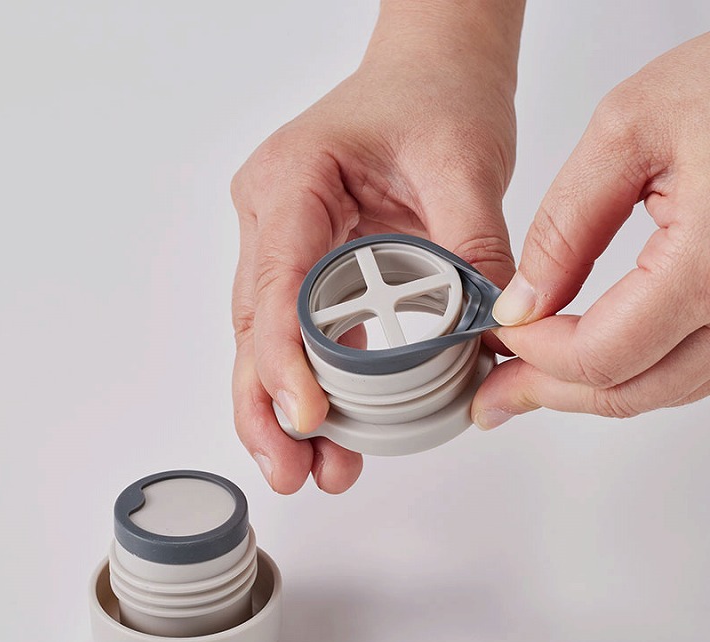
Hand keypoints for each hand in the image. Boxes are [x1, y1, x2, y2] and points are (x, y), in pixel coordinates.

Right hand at [232, 2, 522, 492]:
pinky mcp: (308, 263)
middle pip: (254, 325)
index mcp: (294, 179)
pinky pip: (303, 332)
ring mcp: (283, 241)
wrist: (430, 67)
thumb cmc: (434, 93)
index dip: (284, 357)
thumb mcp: (466, 163)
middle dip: (267, 405)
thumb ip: (475, 250)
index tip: (306, 416)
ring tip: (309, 469)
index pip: (276, 282)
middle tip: (290, 470)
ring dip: (283, 406)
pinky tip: (333, 427)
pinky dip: (316, 381)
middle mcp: (272, 215)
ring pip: (268, 339)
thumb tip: (489, 340)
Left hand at [472, 34, 709, 430]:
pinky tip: (594, 356)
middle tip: (494, 397)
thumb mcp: (628, 130)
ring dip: (593, 389)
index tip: (502, 332)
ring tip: (533, 381)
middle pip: (633, 388)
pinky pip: (696, 363)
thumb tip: (523, 303)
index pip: (601, 354)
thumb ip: (566, 227)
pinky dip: (637, 368)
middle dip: (552, 393)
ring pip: (667, 385)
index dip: (536, 355)